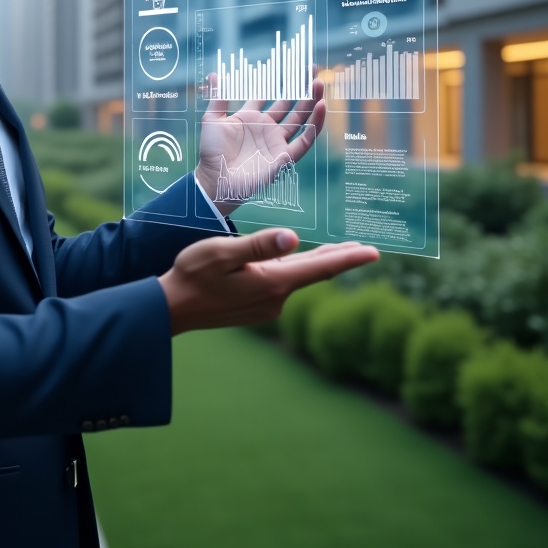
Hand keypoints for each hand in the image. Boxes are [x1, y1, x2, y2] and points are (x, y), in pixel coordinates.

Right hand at [159, 228, 377, 334]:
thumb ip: (258, 244)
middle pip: (313, 273)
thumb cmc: (193, 274)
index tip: (375, 253)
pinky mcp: (256, 309)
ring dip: (313, 263)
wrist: (172, 308)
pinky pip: (281, 285)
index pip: (319, 267)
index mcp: (272, 282)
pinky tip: (293, 263)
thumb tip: (293, 238)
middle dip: (338, 259)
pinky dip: (292, 271)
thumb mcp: (222, 251)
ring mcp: (266, 307)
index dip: (348, 258)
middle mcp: (275, 299)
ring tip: (336, 251)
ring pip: (296, 278)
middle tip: (366, 250)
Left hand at [195, 78, 326, 215]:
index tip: (288, 66)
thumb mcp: (212, 120)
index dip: (276, 82)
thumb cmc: (211, 152)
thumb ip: (218, 97)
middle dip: (301, 88)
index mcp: (250, 118)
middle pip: (289, 105)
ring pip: (300, 119)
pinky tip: (321, 108)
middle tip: (312, 70)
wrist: (216, 180)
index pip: (267, 96)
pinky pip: (304, 141)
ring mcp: (276, 142)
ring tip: (319, 83)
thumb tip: (214, 74)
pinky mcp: (284, 157)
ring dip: (311, 102)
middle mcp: (266, 129)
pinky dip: (314, 126)